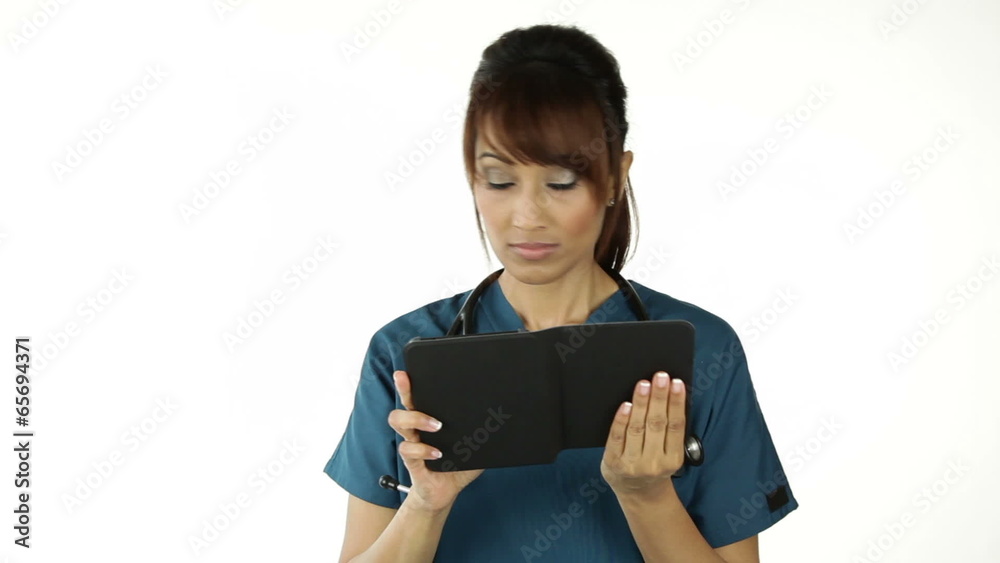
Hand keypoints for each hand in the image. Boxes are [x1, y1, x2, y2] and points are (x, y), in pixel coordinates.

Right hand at [387, 370, 484, 512]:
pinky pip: (408, 450)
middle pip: (403, 404)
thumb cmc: (458, 464)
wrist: (445, 492)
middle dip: (404, 390)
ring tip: (437, 425)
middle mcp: (416, 428)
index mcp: (429, 419)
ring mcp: (412, 443)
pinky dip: (423, 450)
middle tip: (409, 383)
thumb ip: (485, 431)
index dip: (409, 383)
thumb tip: (506, 416)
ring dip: (416, 419)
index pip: (417, 396)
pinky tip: (437, 453)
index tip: (408, 371)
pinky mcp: (412, 462)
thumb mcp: (476, 445)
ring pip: (398, 422)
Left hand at [600, 371, 685, 499]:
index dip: (676, 403)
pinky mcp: (613, 462)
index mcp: (673, 460)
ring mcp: (632, 464)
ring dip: (641, 404)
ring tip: (644, 385)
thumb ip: (668, 432)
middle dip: (659, 398)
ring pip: (637, 428)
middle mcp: (653, 463)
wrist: (637, 493)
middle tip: (660, 377)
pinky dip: (621, 420)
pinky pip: (617, 437)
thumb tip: (668, 395)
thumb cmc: (654, 466)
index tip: (677, 383)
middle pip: (657, 424)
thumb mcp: (668, 455)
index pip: (676, 426)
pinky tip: (626, 405)